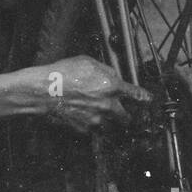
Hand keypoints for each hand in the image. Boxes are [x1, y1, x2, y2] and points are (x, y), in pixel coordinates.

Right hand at [31, 55, 152, 134]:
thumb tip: (113, 76)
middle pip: (126, 118)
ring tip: (94, 115)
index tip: (148, 101)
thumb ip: (105, 70)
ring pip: (109, 126)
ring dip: (106, 122)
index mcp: (112, 86)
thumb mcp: (88, 62)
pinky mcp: (84, 129)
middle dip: (125, 117)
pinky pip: (92, 130)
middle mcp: (108, 105)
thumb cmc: (63, 73)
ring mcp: (96, 120)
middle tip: (121, 114)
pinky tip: (80, 117)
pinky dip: (89, 125)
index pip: (137, 95)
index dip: (145, 98)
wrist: (43, 91)